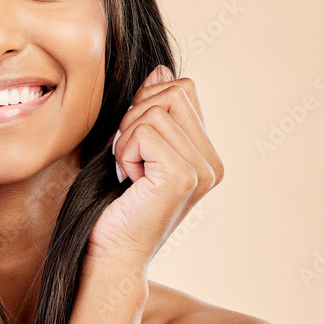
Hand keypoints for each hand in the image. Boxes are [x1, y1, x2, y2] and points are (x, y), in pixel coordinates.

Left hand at [86, 66, 223, 268]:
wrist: (110, 253)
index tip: (133, 145)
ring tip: (129, 174)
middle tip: (128, 159)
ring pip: (154, 111)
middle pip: (174, 91)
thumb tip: (162, 70)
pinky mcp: (183, 176)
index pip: (183, 89)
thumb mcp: (134, 148)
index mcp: (207, 155)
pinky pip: (145, 131)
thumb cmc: (115, 206)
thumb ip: (152, 110)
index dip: (147, 104)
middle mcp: (213, 164)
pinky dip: (124, 152)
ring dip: (126, 140)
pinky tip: (128, 182)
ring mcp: (202, 170)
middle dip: (135, 118)